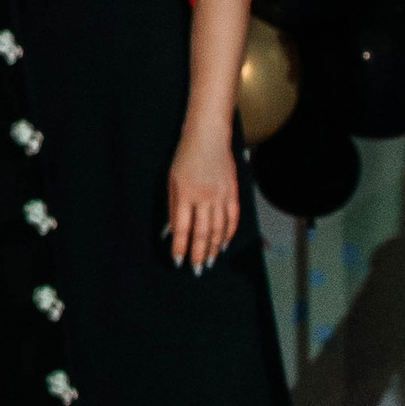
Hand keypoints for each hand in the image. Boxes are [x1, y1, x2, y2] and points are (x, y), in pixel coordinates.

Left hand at [167, 128, 239, 269]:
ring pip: (219, 229)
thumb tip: (172, 231)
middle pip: (202, 232)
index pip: (182, 228)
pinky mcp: (233, 192)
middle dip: (198, 253)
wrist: (208, 136)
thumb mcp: (171, 181)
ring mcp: (221, 195)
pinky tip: (223, 244)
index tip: (177, 260)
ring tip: (209, 261)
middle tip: (196, 269)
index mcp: (185, 194)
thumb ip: (173, 207)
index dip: (180, 247)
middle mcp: (204, 197)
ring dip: (213, 248)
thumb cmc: (185, 157)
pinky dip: (228, 233)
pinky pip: (233, 218)